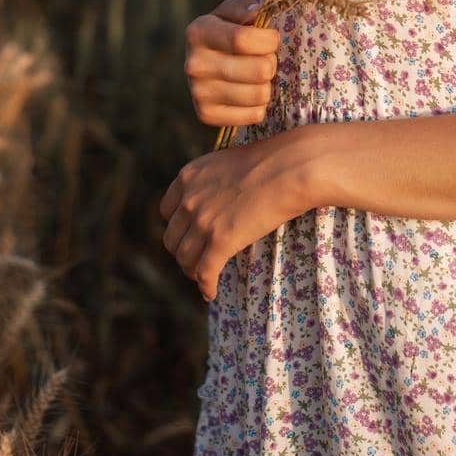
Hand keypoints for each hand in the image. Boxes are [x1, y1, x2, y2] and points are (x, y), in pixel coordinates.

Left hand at [158, 130, 310, 300]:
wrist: (288, 168)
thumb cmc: (268, 162)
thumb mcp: (225, 164)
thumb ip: (210, 183)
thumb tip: (214, 203)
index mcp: (188, 177)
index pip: (167, 212)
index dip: (178, 228)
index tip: (188, 236)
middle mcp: (189, 199)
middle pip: (172, 239)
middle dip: (184, 252)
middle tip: (197, 260)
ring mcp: (202, 221)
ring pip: (185, 259)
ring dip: (194, 271)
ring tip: (204, 276)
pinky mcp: (220, 241)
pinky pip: (205, 273)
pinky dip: (206, 286)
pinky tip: (210, 293)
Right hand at [184, 0, 280, 129]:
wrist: (204, 63)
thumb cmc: (226, 32)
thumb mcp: (232, 13)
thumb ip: (244, 8)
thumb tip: (254, 11)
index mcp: (198, 32)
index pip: (244, 39)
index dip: (269, 40)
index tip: (272, 39)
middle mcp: (194, 64)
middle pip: (258, 70)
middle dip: (271, 62)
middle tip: (265, 59)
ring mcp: (198, 92)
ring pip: (260, 94)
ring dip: (267, 85)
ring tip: (257, 76)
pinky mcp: (206, 115)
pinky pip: (254, 115)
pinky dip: (259, 106)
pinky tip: (249, 93)